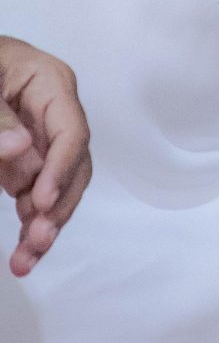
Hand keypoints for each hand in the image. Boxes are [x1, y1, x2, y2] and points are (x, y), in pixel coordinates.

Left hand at [0, 37, 91, 277]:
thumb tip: (21, 146)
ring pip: (59, 189)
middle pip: (73, 166)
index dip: (60, 168)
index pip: (71, 130)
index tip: (40, 202)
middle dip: (58, 207)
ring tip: (26, 259)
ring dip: (46, 226)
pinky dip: (31, 224)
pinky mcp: (26, 162)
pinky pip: (36, 196)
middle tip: (38, 239)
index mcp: (51, 83)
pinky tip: (23, 252)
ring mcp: (41, 140)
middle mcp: (55, 114)